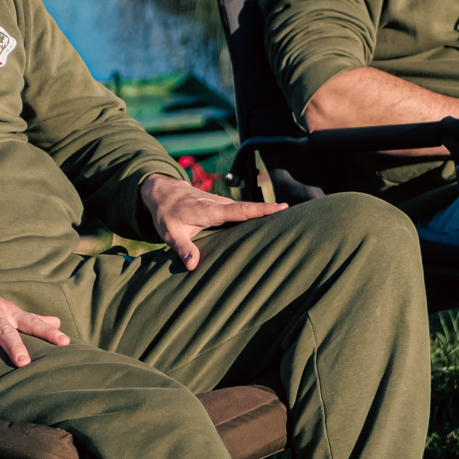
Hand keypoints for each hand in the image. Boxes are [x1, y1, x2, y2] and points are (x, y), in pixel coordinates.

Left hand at [139, 173, 286, 269]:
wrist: (163, 192)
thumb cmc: (167, 213)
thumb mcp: (170, 233)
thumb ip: (182, 248)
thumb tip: (193, 265)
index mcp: (211, 210)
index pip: (241, 210)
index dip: (261, 209)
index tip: (281, 208)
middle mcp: (220, 205)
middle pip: (250, 209)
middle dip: (271, 211)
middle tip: (295, 216)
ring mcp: (222, 204)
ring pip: (246, 210)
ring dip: (264, 214)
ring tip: (287, 223)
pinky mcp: (221, 206)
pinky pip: (240, 211)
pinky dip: (253, 215)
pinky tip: (266, 225)